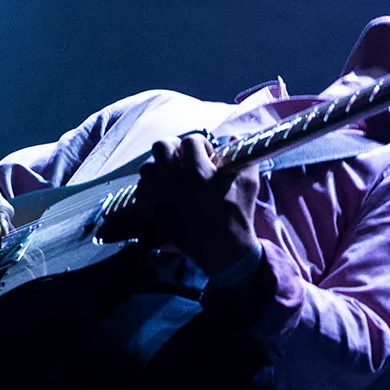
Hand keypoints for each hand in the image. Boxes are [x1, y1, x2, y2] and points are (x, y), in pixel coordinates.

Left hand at [133, 136, 261, 276]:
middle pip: (160, 147)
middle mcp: (176, 182)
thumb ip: (242, 155)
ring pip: (146, 168)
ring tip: (170, 173)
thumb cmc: (238, 215)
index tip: (208, 155)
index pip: (190, 140)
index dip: (200, 143)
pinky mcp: (155, 213)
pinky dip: (148, 188)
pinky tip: (161, 190)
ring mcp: (162, 198)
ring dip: (158, 166)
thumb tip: (234, 137)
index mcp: (199, 172)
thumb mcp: (248, 182)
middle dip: (172, 147)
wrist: (224, 251)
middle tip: (183, 157)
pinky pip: (140, 191)